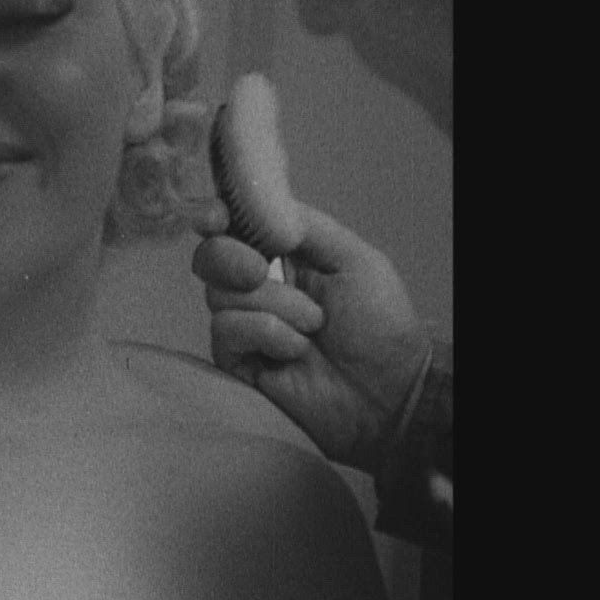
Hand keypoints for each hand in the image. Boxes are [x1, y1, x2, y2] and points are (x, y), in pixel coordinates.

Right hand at [192, 201, 431, 477]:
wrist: (388, 392)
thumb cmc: (380, 325)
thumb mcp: (354, 259)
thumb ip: (305, 225)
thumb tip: (257, 207)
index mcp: (283, 257)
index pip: (233, 228)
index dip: (214, 216)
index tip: (214, 217)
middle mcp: (256, 288)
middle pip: (211, 257)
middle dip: (232, 258)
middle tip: (262, 270)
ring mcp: (244, 326)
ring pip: (220, 295)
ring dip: (274, 306)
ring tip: (313, 326)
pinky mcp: (236, 361)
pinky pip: (226, 331)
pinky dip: (267, 334)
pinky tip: (295, 351)